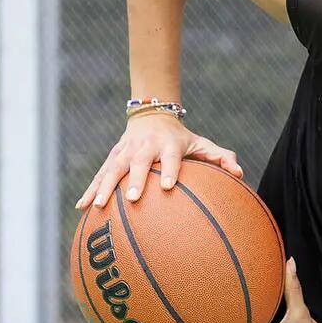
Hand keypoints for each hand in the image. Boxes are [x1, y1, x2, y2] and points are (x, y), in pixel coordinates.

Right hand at [75, 112, 242, 208]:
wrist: (152, 115)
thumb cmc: (181, 138)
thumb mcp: (202, 143)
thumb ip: (221, 158)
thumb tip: (240, 174)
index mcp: (168, 144)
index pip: (170, 157)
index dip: (169, 170)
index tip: (168, 187)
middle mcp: (144, 147)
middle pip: (138, 163)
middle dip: (135, 180)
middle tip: (134, 199)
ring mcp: (125, 151)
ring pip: (112, 169)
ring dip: (104, 187)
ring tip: (98, 206)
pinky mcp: (112, 157)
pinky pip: (99, 175)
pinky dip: (90, 190)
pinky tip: (81, 208)